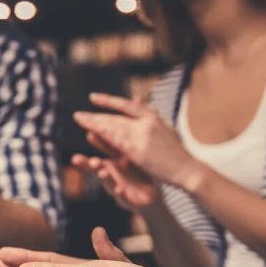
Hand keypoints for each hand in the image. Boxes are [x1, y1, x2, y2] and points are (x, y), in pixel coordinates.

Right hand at [72, 151, 157, 209]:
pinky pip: (124, 198)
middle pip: (99, 172)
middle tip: (94, 162)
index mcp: (109, 165)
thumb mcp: (123, 155)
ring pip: (110, 184)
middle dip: (94, 167)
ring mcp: (118, 188)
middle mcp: (111, 177)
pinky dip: (120, 194)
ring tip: (104, 173)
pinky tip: (119, 189)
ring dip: (106, 179)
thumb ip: (109, 144)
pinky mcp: (128, 200)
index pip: (93, 161)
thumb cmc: (134, 172)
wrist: (151, 194)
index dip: (83, 161)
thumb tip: (94, 130)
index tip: (75, 159)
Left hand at [74, 94, 204, 191]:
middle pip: (115, 116)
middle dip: (95, 114)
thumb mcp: (164, 128)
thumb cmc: (176, 152)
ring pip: (113, 126)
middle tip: (78, 114)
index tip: (93, 97)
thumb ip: (148, 115)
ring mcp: (142, 135)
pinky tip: (90, 131)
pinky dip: (102, 134)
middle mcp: (146, 122)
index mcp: (153, 116)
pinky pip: (116, 140)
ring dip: (94, 122)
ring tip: (79, 119)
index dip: (108, 101)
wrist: (187, 169)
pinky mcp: (138, 150)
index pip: (126, 105)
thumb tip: (137, 99)